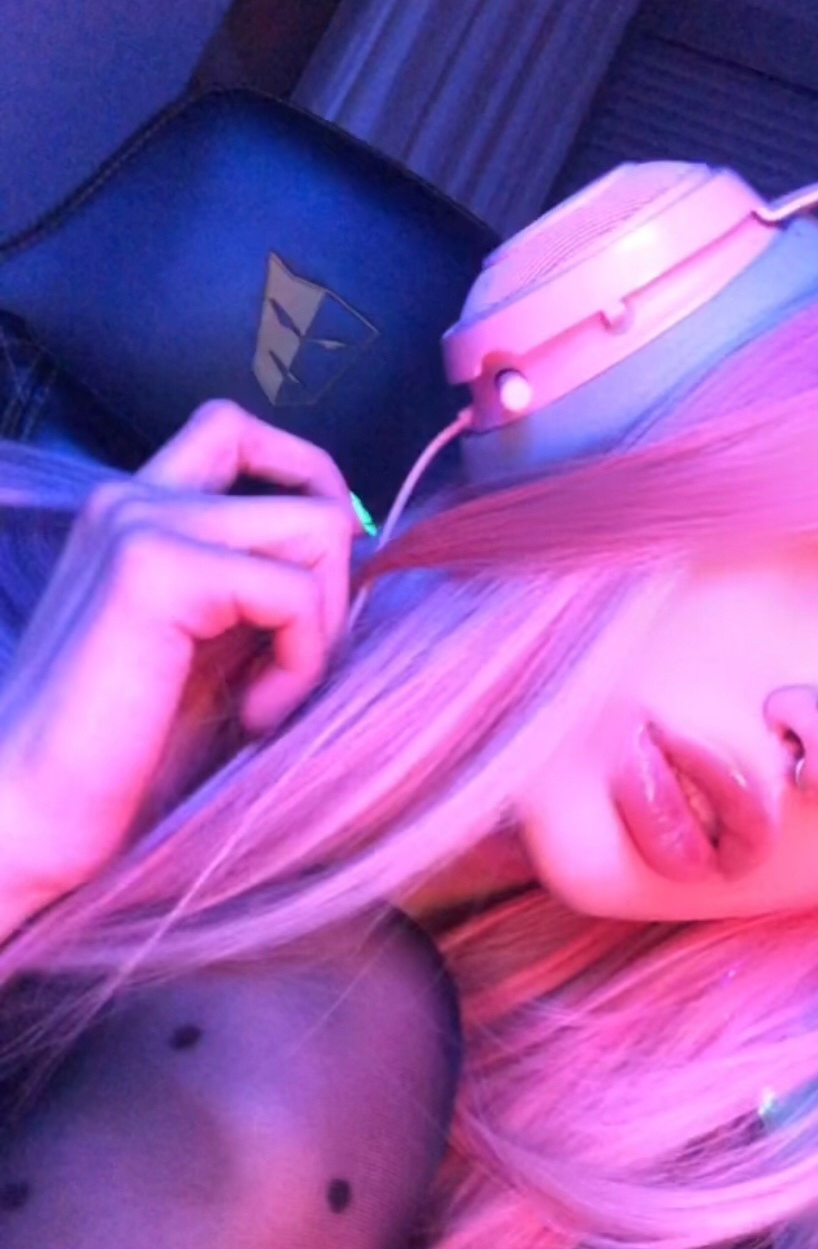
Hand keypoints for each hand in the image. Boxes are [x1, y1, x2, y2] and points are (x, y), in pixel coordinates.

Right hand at [0, 400, 361, 924]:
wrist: (29, 815)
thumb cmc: (119, 756)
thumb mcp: (210, 653)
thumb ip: (258, 593)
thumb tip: (353, 549)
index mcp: (135, 513)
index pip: (239, 433)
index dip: (311, 490)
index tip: (315, 594)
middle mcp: (132, 498)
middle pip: (307, 490)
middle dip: (333, 589)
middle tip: (290, 671)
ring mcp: (139, 523)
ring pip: (318, 528)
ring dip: (320, 629)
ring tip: (266, 699)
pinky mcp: (154, 567)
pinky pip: (295, 590)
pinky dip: (300, 663)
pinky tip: (252, 715)